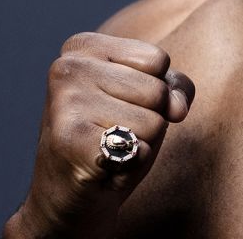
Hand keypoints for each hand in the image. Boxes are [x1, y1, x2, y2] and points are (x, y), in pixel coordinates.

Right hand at [4, 33, 194, 238]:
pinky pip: (140, 149)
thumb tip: (176, 108)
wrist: (69, 196)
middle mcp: (68, 68)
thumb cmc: (112, 136)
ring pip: (153, 121)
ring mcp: (66, 103)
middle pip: (157, 90)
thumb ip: (175, 88)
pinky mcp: (72, 140)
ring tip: (109, 148)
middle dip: (148, 119)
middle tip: (114, 133)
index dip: (154, 90)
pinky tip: (104, 166)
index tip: (120, 105)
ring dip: (140, 144)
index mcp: (82, 47)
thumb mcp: (148, 100)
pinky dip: (131, 164)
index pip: (158, 59)